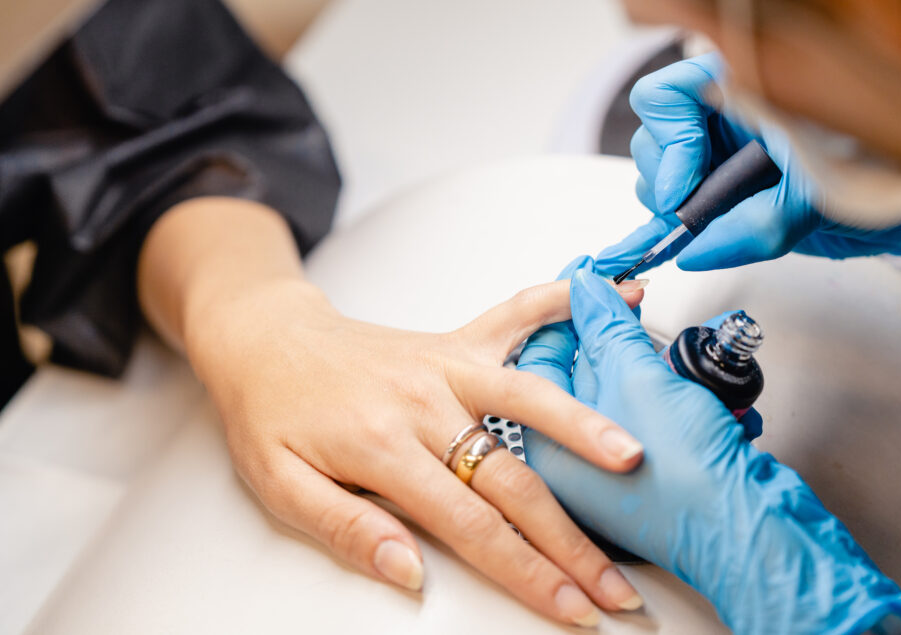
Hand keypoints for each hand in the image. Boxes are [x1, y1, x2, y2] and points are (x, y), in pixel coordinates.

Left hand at [184, 277, 648, 626]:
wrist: (264, 340)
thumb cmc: (272, 414)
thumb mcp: (281, 486)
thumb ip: (347, 528)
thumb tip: (410, 571)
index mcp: (382, 448)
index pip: (472, 525)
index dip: (528, 572)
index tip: (572, 607)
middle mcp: (424, 403)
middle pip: (513, 481)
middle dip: (571, 541)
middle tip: (616, 586)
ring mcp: (446, 364)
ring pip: (529, 399)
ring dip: (585, 429)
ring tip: (633, 460)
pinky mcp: (455, 340)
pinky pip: (517, 315)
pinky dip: (563, 304)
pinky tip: (609, 300)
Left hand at [517, 262, 900, 633]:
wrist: (748, 531)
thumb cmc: (685, 475)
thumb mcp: (638, 379)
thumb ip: (607, 327)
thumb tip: (585, 288)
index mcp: (547, 445)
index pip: (543, 357)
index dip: (573, 311)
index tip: (600, 285)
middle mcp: (572, 465)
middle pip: (587, 375)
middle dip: (626, 342)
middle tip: (643, 312)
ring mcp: (613, 476)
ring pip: (630, 396)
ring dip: (663, 370)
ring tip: (691, 359)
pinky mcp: (654, 479)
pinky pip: (659, 422)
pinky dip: (684, 402)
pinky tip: (710, 399)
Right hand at [597, 52, 900, 282]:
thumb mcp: (828, 198)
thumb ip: (759, 224)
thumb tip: (697, 247)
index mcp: (760, 85)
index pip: (673, 93)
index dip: (670, 142)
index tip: (684, 191)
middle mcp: (740, 111)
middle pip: (659, 134)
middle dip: (670, 180)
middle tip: (696, 218)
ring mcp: (734, 149)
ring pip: (666, 170)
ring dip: (679, 206)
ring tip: (717, 229)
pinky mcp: (737, 186)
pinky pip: (686, 200)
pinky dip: (680, 224)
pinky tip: (688, 239)